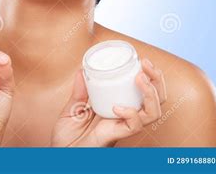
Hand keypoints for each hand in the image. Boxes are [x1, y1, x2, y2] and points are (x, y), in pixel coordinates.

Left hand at [51, 58, 166, 146]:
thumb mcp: (72, 109)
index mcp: (117, 109)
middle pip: (155, 101)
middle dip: (157, 81)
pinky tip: (118, 106)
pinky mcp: (115, 137)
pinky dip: (131, 114)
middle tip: (146, 65)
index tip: (142, 61)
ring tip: (140, 79)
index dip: (150, 77)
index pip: (143, 93)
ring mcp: (121, 128)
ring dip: (150, 93)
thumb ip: (79, 92)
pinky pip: (133, 126)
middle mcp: (124, 119)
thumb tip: (82, 70)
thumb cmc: (66, 139)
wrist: (59, 156)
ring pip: (152, 113)